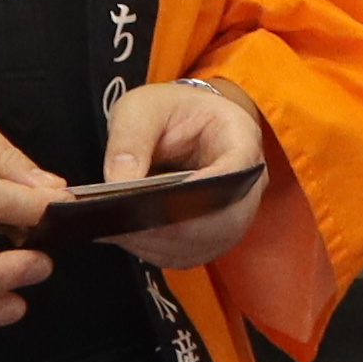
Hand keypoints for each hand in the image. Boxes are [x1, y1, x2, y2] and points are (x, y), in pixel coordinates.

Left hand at [93, 74, 271, 270]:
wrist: (182, 124)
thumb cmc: (169, 111)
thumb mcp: (142, 108)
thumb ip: (130, 139)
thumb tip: (118, 183)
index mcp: (240, 140)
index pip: (235, 172)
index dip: (203, 190)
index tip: (164, 200)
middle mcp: (246, 185)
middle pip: (222, 220)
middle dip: (172, 227)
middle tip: (125, 224)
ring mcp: (231, 216)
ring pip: (203, 244)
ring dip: (159, 243)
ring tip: (116, 230)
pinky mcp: (210, 237)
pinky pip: (187, 253)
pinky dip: (155, 249)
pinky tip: (124, 236)